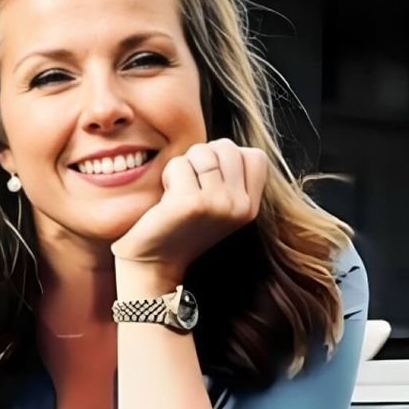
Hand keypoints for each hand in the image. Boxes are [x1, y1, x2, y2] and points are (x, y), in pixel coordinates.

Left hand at [111, 138, 267, 282]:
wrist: (154, 262)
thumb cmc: (179, 226)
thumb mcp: (217, 203)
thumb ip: (229, 177)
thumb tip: (224, 145)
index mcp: (250, 207)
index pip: (254, 156)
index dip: (226, 157)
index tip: (207, 179)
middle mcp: (240, 207)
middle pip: (228, 147)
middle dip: (202, 157)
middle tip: (189, 184)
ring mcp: (219, 205)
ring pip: (203, 152)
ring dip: (183, 165)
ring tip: (177, 190)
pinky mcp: (192, 204)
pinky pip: (180, 164)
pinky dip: (168, 174)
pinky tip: (166, 198)